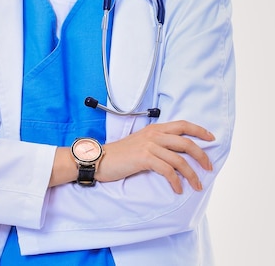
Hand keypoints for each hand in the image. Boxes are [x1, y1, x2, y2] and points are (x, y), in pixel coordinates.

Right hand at [98, 120, 214, 193]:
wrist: (101, 159)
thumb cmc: (121, 154)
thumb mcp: (142, 142)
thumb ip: (158, 143)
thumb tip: (177, 152)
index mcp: (155, 128)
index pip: (183, 124)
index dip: (199, 130)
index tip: (212, 138)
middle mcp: (154, 134)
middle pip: (186, 141)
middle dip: (201, 155)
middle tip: (209, 167)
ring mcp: (149, 145)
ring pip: (179, 159)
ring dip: (192, 174)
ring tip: (197, 185)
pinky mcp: (144, 158)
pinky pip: (168, 171)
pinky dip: (176, 182)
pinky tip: (177, 189)